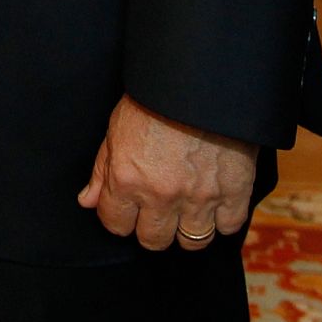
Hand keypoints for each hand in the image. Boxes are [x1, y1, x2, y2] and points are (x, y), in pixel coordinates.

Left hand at [76, 93, 257, 249]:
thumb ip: (101, 170)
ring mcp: (200, 198)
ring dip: (187, 227)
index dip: (119, 215)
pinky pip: (227, 228)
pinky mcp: (234, 194)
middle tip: (157, 206)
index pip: (115, 224)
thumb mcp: (116, 128)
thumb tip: (87, 201)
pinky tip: (213, 199)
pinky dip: (221, 218)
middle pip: (153, 241)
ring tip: (186, 205)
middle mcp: (161, 195)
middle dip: (151, 226)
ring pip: (191, 242)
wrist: (200, 80)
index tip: (126, 206)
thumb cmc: (153, 99)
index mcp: (127, 178)